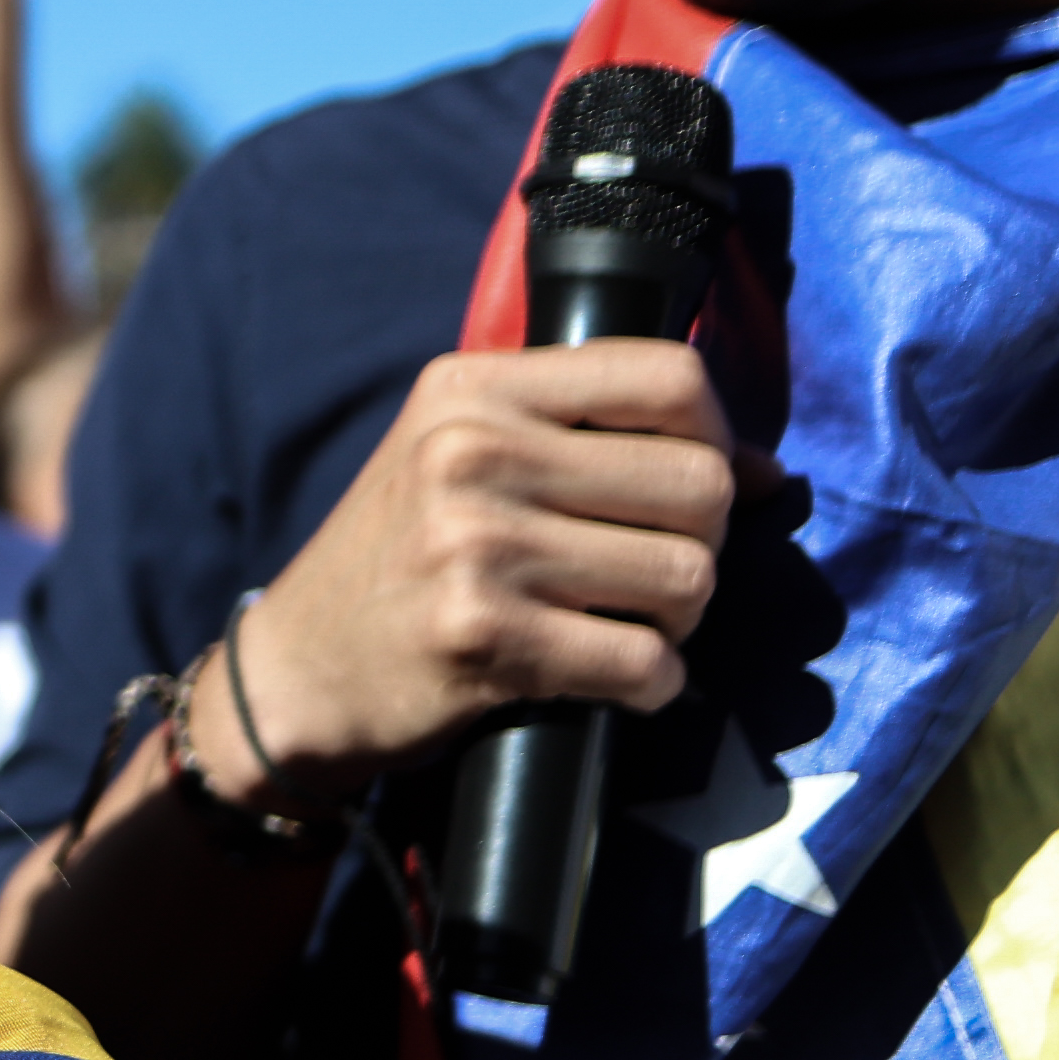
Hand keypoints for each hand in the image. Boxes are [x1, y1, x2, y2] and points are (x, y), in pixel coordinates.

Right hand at [218, 343, 735, 803]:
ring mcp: (476, 546)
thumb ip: (588, 435)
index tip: (688, 479)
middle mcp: (471, 454)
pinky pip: (646, 662)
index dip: (715, 432)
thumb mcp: (460, 453)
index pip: (667, 376)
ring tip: (626, 621)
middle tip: (650, 569)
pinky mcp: (485, 638)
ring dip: (678, 618)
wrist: (296, 672)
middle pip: (697, 483)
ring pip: (687, 577)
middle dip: (701, 540)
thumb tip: (762, 468)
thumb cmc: (397, 558)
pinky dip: (651, 683)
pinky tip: (613, 677)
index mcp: (471, 388)